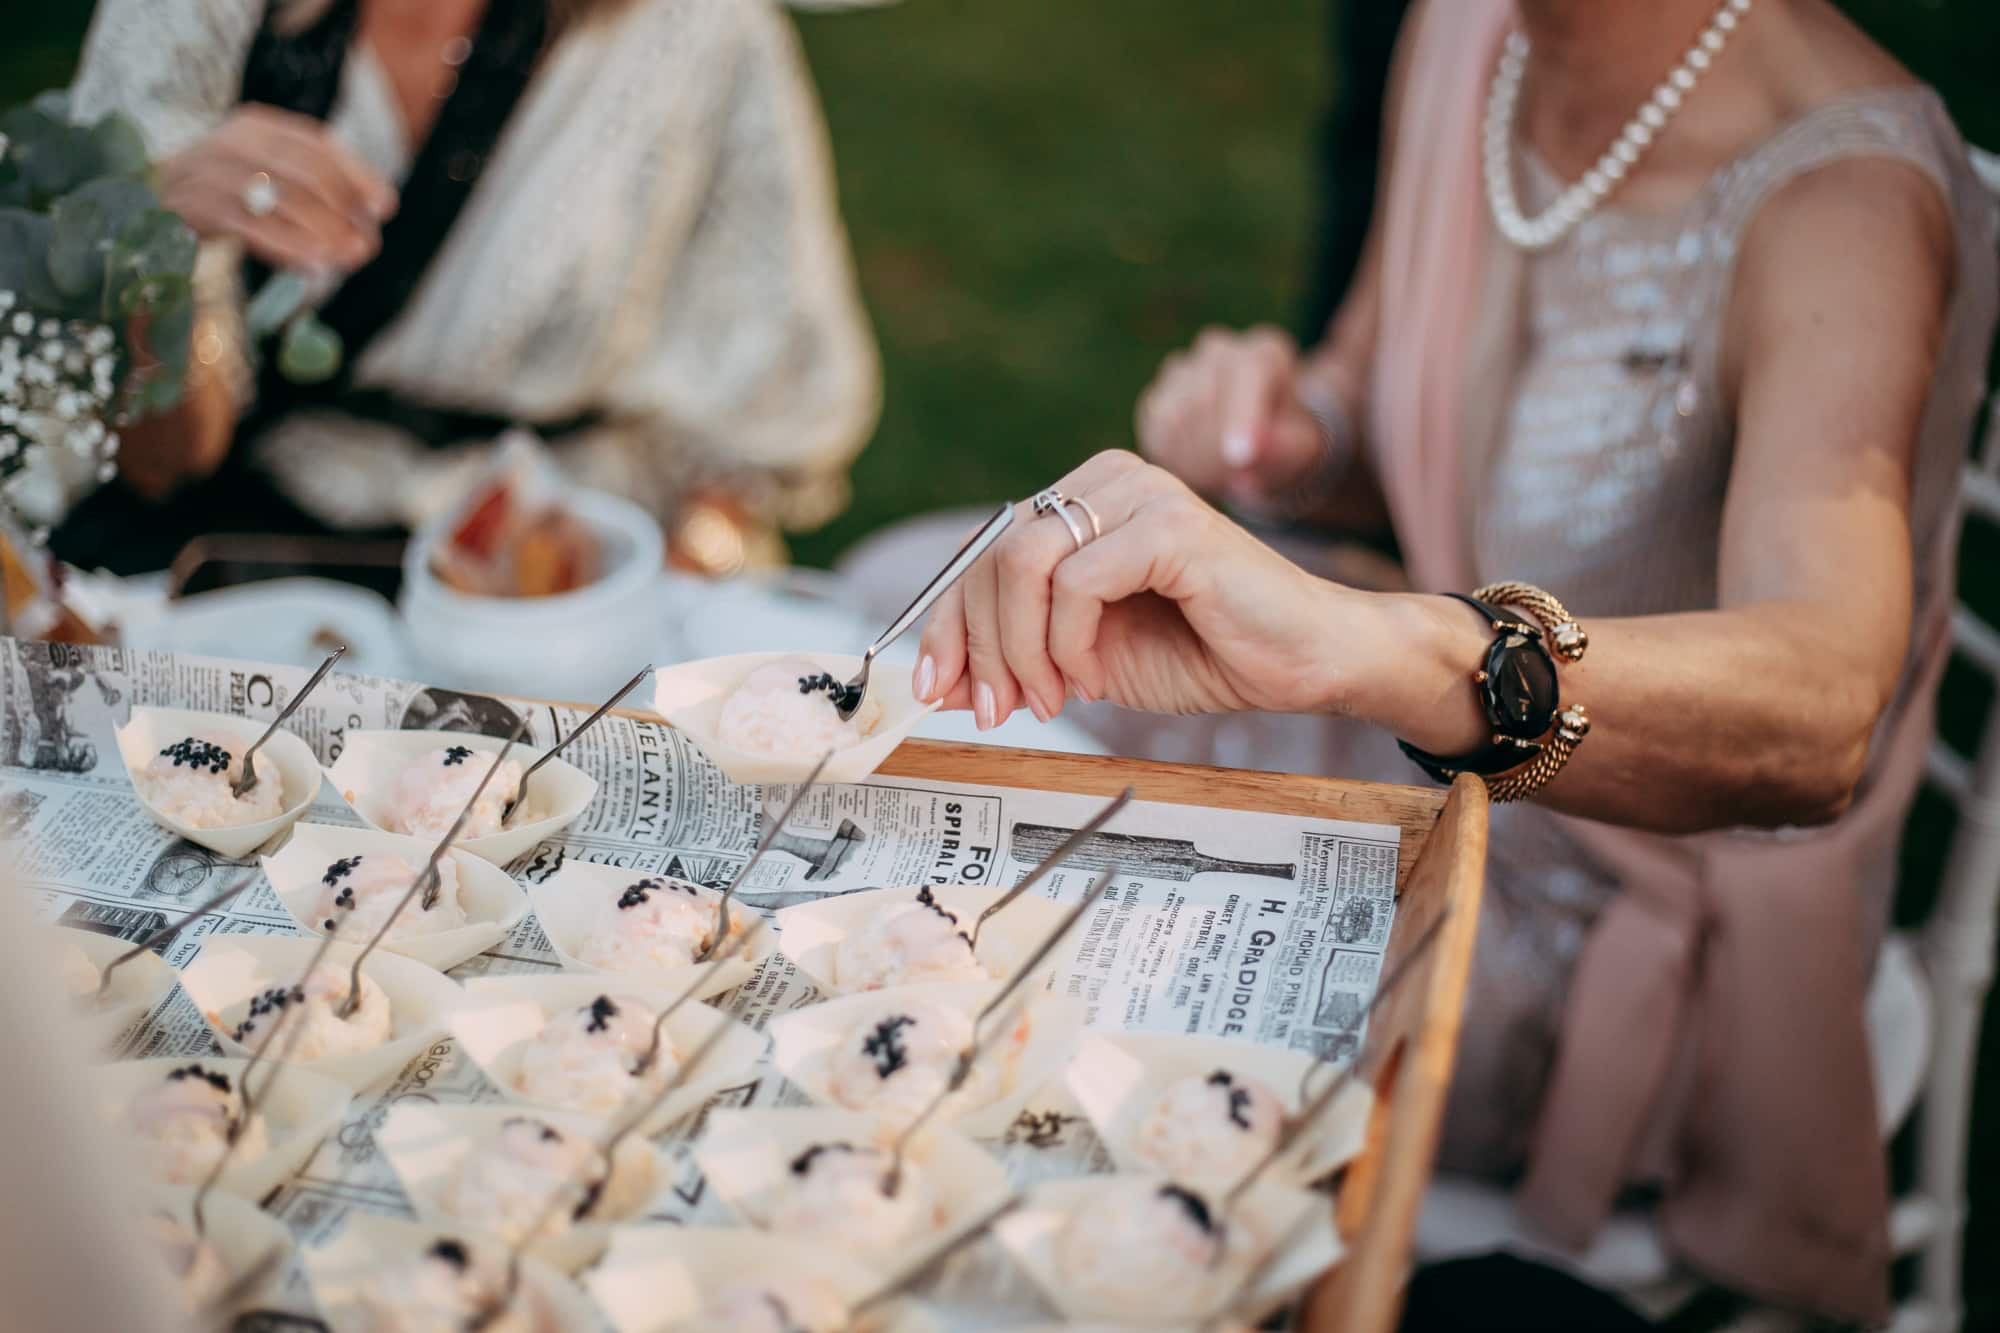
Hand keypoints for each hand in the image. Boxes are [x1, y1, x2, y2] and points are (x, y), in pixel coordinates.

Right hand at [158, 105, 396, 271]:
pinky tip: (314, 265)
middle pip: (300, 169)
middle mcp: (229, 140)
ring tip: (349, 258)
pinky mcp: (189, 205)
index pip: (316, 144)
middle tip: (368, 245)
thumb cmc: (221, 198)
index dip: (355, 175)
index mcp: (256, 127)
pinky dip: (287, 245)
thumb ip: (314, 193)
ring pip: (277, 196)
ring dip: (321, 230)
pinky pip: (248, 225)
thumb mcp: (267, 183)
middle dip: (342, 208)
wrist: (138, 208)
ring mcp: (206, 170)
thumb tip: (372, 219)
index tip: (385, 207)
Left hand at [911, 451, 1357, 726]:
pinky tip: (1095, 677)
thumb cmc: (1209, 651)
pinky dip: (1068, 642)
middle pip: (992, 555)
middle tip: (994, 710)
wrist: (1305, 662)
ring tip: (1050, 698)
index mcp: (1084, 500)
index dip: (948, 622)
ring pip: (1023, 562)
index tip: (934, 689)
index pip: (984, 551)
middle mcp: (1108, 479)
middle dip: (980, 647)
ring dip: (1021, 648)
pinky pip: (1077, 582)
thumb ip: (1020, 655)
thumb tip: (940, 683)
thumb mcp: (1087, 659)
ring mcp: (1141, 493)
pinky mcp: (1170, 524)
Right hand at [1135, 325, 1326, 507]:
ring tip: (1221, 476)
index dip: (1241, 417)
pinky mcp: (1154, 399)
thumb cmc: (1284, 442)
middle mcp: (1219, 350)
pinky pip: (1155, 434)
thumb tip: (1246, 462)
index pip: (1248, 372)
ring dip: (1195, 461)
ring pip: (1174, 418)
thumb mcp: (1301, 450)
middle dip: (1217, 453)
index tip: (1241, 458)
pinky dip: (1174, 460)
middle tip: (1236, 482)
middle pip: (1203, 400)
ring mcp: (1181, 371)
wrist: (1256, 446)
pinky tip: (1198, 467)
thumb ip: (1283, 450)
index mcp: (1264, 352)